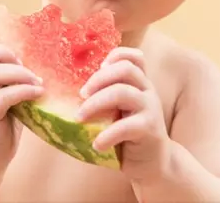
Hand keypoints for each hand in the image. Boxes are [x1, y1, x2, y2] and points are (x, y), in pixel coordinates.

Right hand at [0, 34, 43, 170]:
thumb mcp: (3, 96)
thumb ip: (9, 79)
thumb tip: (38, 58)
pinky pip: (4, 95)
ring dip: (19, 73)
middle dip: (4, 52)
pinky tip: (38, 92)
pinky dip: (24, 90)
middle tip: (24, 62)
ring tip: (37, 80)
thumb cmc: (0, 124)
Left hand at [77, 47, 170, 182]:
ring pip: (122, 92)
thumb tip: (66, 93)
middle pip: (126, 69)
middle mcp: (147, 91)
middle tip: (81, 95)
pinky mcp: (149, 129)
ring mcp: (150, 108)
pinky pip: (125, 126)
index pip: (135, 57)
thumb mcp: (119, 111)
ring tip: (79, 118)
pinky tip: (97, 145)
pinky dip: (106, 136)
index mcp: (140, 83)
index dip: (115, 56)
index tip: (98, 68)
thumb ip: (105, 98)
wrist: (153, 163)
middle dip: (98, 78)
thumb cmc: (129, 135)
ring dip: (95, 103)